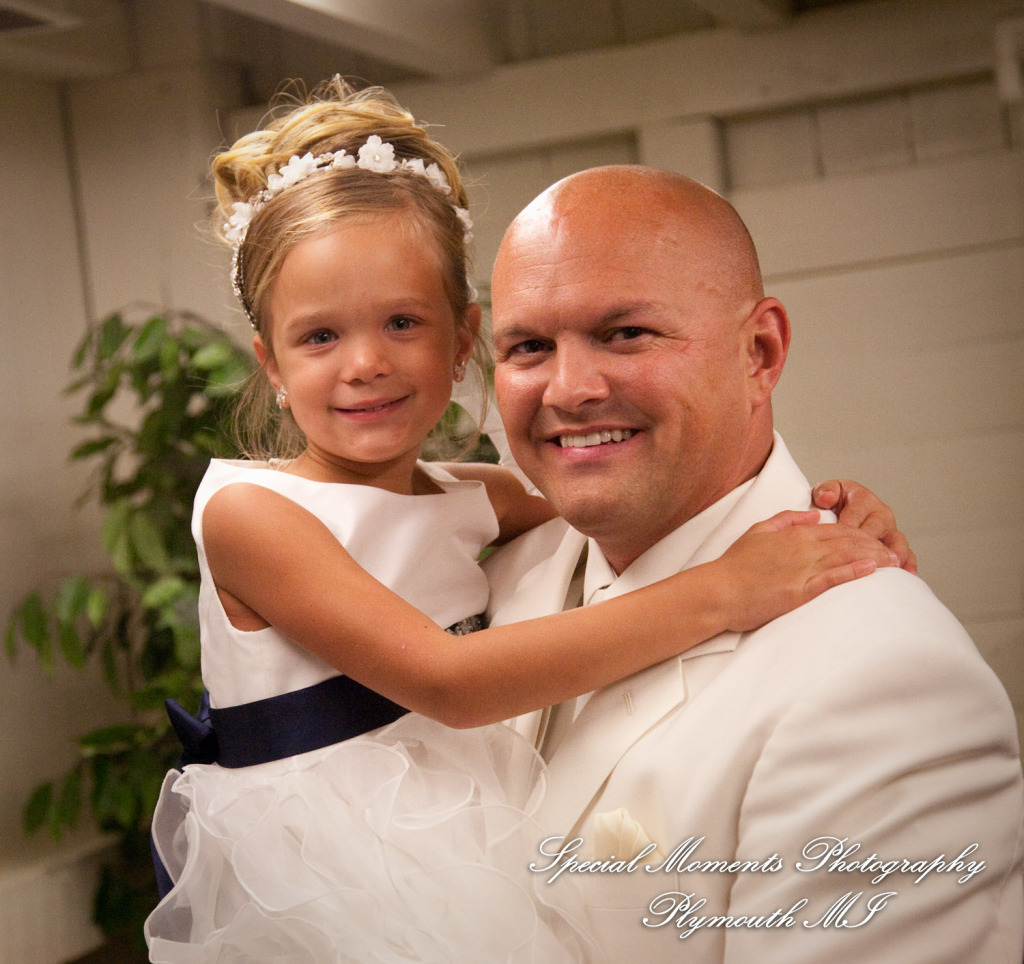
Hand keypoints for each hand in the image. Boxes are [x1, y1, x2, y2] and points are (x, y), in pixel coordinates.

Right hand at [713, 510, 899, 632]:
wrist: (719, 591)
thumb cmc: (734, 565)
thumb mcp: (758, 531)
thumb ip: (788, 519)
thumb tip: (814, 514)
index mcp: (793, 534)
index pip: (835, 529)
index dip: (859, 533)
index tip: (875, 539)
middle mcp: (801, 548)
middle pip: (847, 542)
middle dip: (874, 545)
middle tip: (894, 551)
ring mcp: (802, 569)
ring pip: (845, 558)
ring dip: (873, 558)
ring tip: (893, 561)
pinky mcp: (800, 591)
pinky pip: (833, 578)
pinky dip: (854, 572)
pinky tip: (871, 570)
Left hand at [812, 480, 917, 573]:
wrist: (838, 515)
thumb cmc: (831, 506)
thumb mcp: (825, 492)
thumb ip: (824, 491)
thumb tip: (827, 498)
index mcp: (863, 499)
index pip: (855, 515)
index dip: (846, 528)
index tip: (836, 541)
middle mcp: (881, 514)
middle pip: (877, 531)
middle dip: (867, 546)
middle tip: (858, 561)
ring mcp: (891, 531)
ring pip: (896, 543)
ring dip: (891, 556)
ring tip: (887, 568)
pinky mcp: (897, 546)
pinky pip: (907, 555)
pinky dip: (908, 565)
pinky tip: (905, 576)